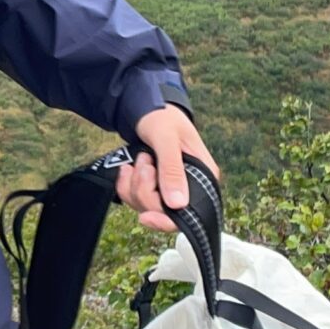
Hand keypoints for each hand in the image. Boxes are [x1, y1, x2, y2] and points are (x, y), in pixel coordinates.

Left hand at [117, 106, 219, 230]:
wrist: (145, 108)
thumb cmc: (162, 117)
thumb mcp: (166, 139)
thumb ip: (172, 169)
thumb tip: (178, 204)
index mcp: (204, 177)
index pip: (191, 214)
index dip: (167, 220)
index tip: (145, 216)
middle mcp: (189, 187)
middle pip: (163, 212)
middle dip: (145, 189)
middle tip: (145, 161)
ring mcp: (170, 189)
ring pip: (145, 206)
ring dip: (134, 184)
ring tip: (140, 159)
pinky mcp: (154, 188)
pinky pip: (135, 199)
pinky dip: (126, 185)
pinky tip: (128, 168)